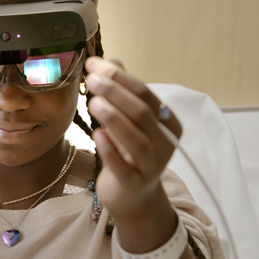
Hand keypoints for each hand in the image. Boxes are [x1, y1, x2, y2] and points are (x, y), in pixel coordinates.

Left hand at [84, 57, 182, 222]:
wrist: (133, 196)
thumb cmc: (129, 152)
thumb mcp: (129, 121)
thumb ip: (122, 92)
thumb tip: (108, 61)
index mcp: (166, 122)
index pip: (146, 94)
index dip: (121, 77)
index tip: (95, 64)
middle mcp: (164, 143)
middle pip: (142, 113)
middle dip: (116, 93)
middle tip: (91, 79)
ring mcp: (151, 165)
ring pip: (137, 140)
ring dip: (114, 118)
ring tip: (93, 102)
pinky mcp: (134, 184)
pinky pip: (124, 167)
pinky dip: (111, 150)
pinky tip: (97, 134)